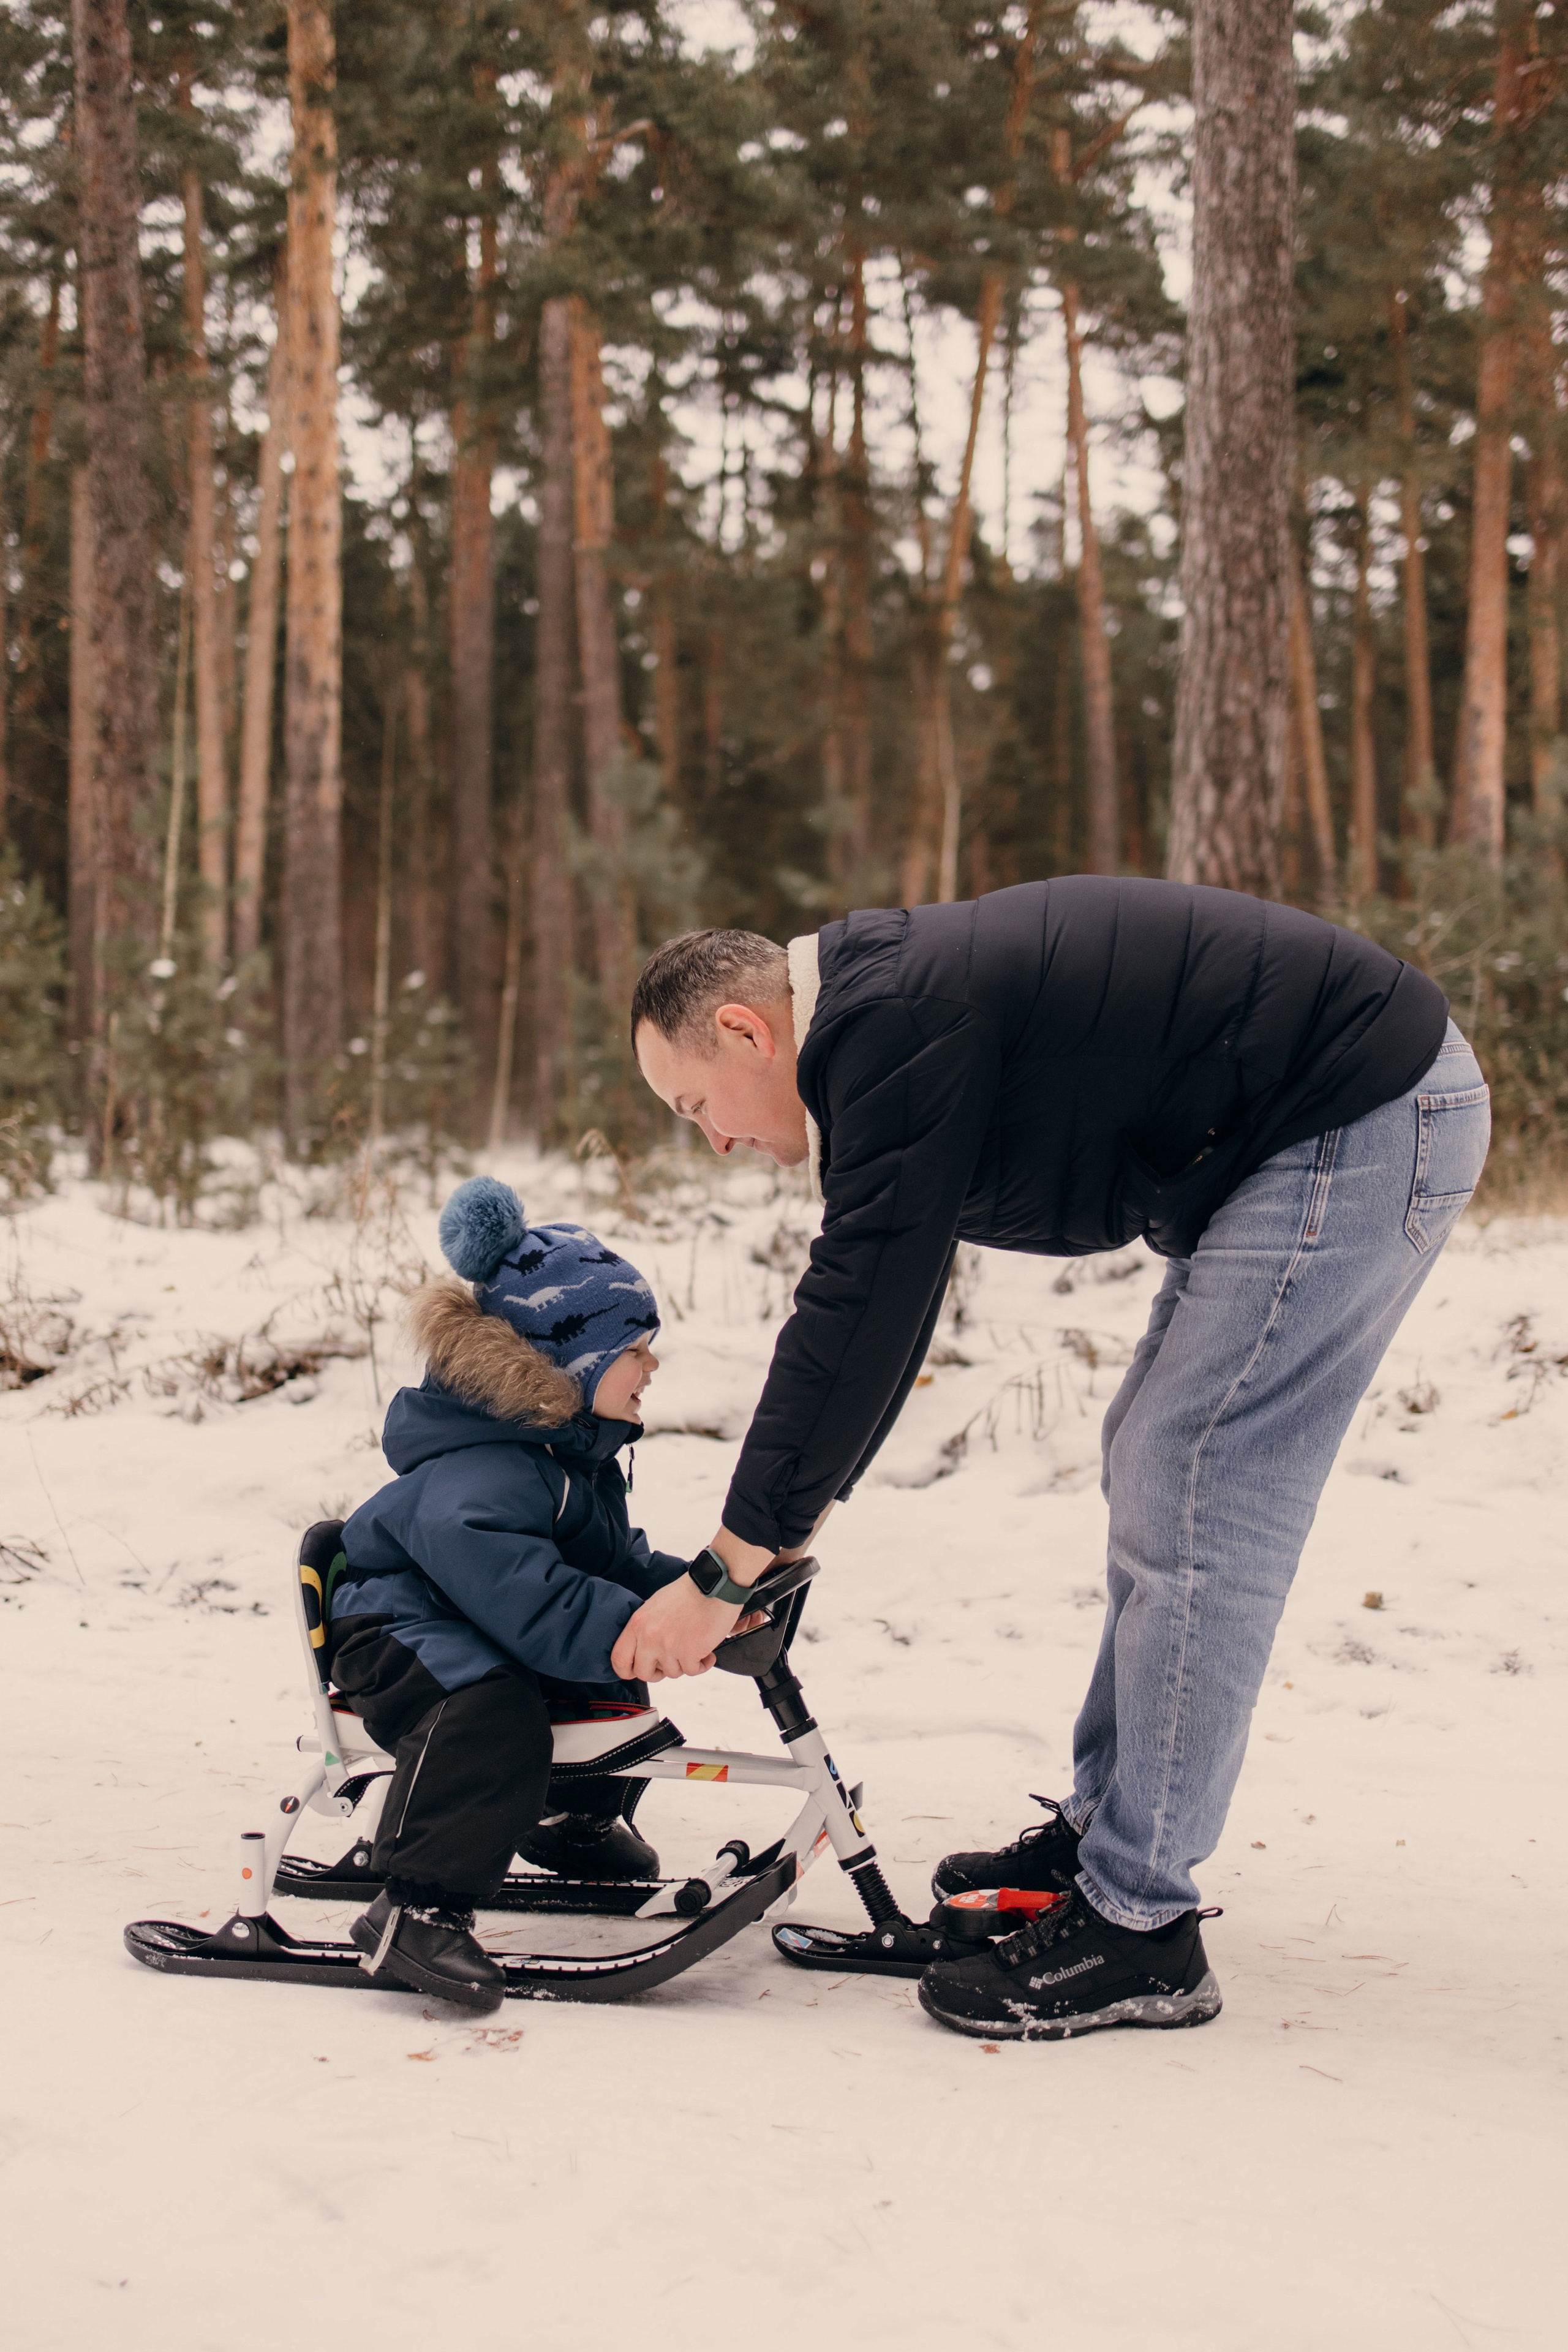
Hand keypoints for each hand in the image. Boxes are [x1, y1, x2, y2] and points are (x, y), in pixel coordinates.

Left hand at [611, 1577, 766, 1682]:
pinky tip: (707, 1652)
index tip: (637, 1670)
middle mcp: (649, 1637)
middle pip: (644, 1673)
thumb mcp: (654, 1606)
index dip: (627, 1670)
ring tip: (694, 1647)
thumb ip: (645, 1629)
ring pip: (672, 1673)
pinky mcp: (689, 1653)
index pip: (618, 1659)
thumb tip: (643, 1650)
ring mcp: (668, 1647)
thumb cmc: (688, 1592)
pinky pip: (693, 1671)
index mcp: (638, 1624)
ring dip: (685, 1664)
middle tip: (671, 1663)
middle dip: (659, 1672)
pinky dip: (702, 1664)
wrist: (713, 1585)